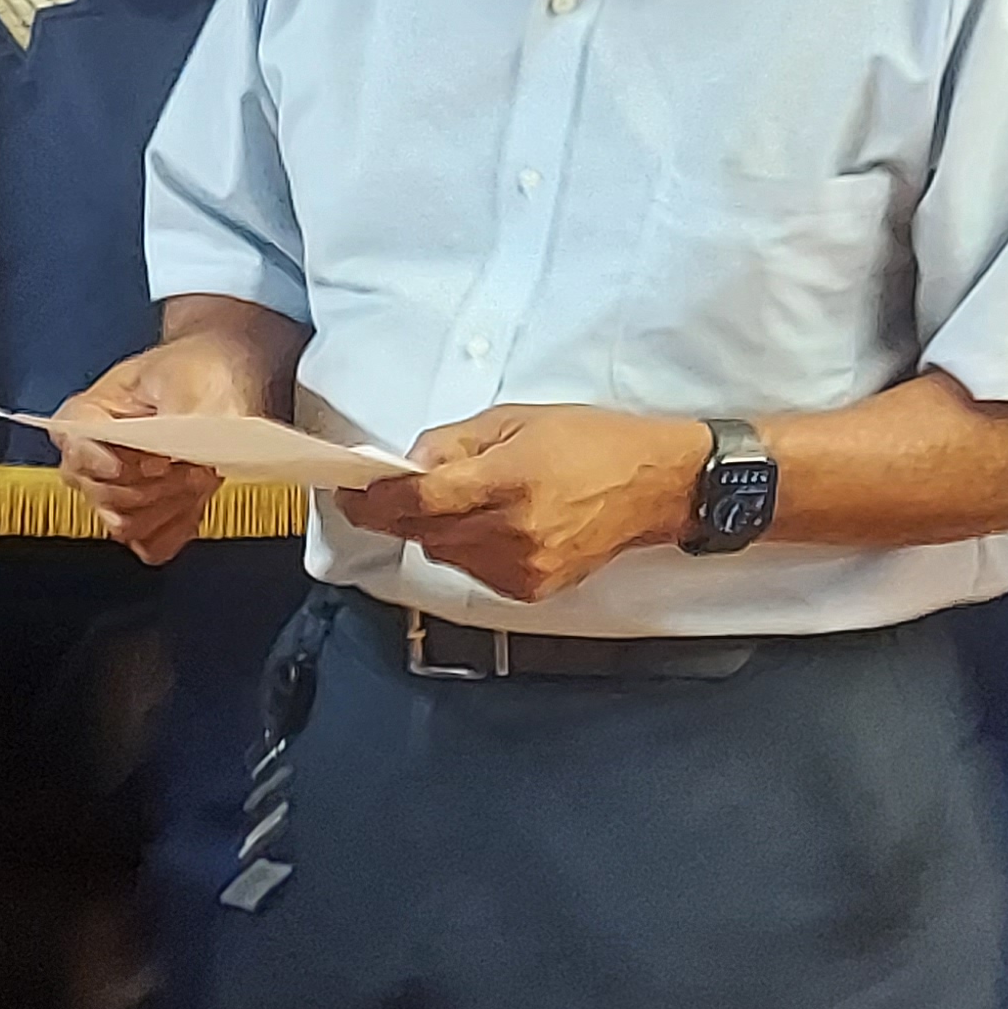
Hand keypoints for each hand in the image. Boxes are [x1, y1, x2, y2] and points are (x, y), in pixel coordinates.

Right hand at [55, 331, 286, 565]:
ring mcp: (118, 489)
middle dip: (147, 487)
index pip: (72, 443)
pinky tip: (194, 507)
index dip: (98, 459)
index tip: (136, 464)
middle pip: (98, 493)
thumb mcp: (188, 378)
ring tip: (197, 480)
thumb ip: (178, 415)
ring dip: (165, 509)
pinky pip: (150, 544)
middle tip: (188, 467)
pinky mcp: (146, 512)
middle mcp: (94, 456)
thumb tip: (180, 451)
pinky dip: (174, 530)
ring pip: (123, 524)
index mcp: (90, 414)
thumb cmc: (196, 368)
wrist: (221, 377)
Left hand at [338, 407, 706, 603]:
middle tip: (383, 494)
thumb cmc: (594, 443)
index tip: (350, 494)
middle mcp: (513, 531)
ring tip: (465, 500)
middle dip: (395, 513)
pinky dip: (467, 548)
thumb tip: (407, 464)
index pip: (419, 500)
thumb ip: (454, 442)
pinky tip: (493, 524)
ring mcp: (522, 565)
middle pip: (422, 530)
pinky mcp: (531, 589)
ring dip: (434, 529)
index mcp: (509, 480)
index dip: (375, 499)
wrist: (657, 486)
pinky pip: (473, 570)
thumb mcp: (517, 419)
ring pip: (442, 553)